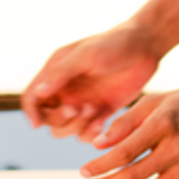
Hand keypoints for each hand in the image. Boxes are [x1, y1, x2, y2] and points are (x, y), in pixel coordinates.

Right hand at [22, 23, 163, 142]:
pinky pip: (86, 133)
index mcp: (56, 72)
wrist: (146, 46)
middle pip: (48, 118)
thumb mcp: (86, 55)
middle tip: (78, 108)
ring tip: (93, 112)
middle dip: (59, 119)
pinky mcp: (100, 112)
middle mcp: (66, 89)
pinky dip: (90, 134)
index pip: (32, 97)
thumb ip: (61, 74)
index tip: (38, 123)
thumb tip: (38, 93)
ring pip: (66, 129)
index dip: (31, 112)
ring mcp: (82, 101)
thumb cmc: (115, 43)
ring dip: (75, 126)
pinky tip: (101, 124)